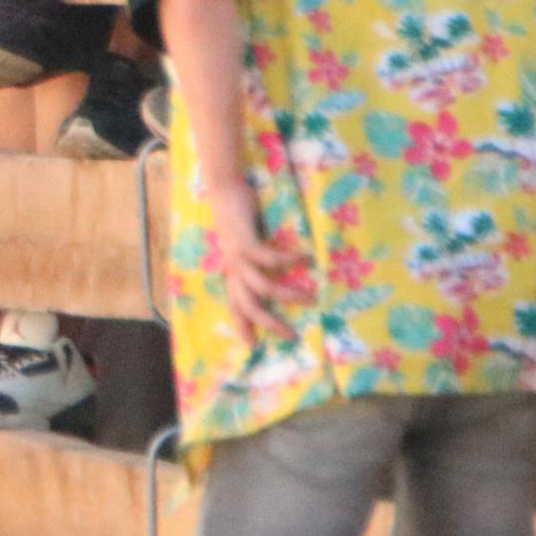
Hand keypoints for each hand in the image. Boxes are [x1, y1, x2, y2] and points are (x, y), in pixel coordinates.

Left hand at [197, 183, 302, 349]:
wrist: (224, 189)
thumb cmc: (239, 216)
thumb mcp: (246, 243)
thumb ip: (256, 260)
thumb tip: (276, 272)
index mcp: (232, 272)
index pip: (235, 305)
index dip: (242, 326)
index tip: (252, 346)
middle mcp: (233, 269)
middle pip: (247, 306)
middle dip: (268, 323)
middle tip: (291, 335)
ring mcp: (237, 256)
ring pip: (261, 286)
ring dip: (286, 294)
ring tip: (310, 297)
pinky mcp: (244, 241)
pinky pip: (268, 258)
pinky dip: (288, 260)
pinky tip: (306, 258)